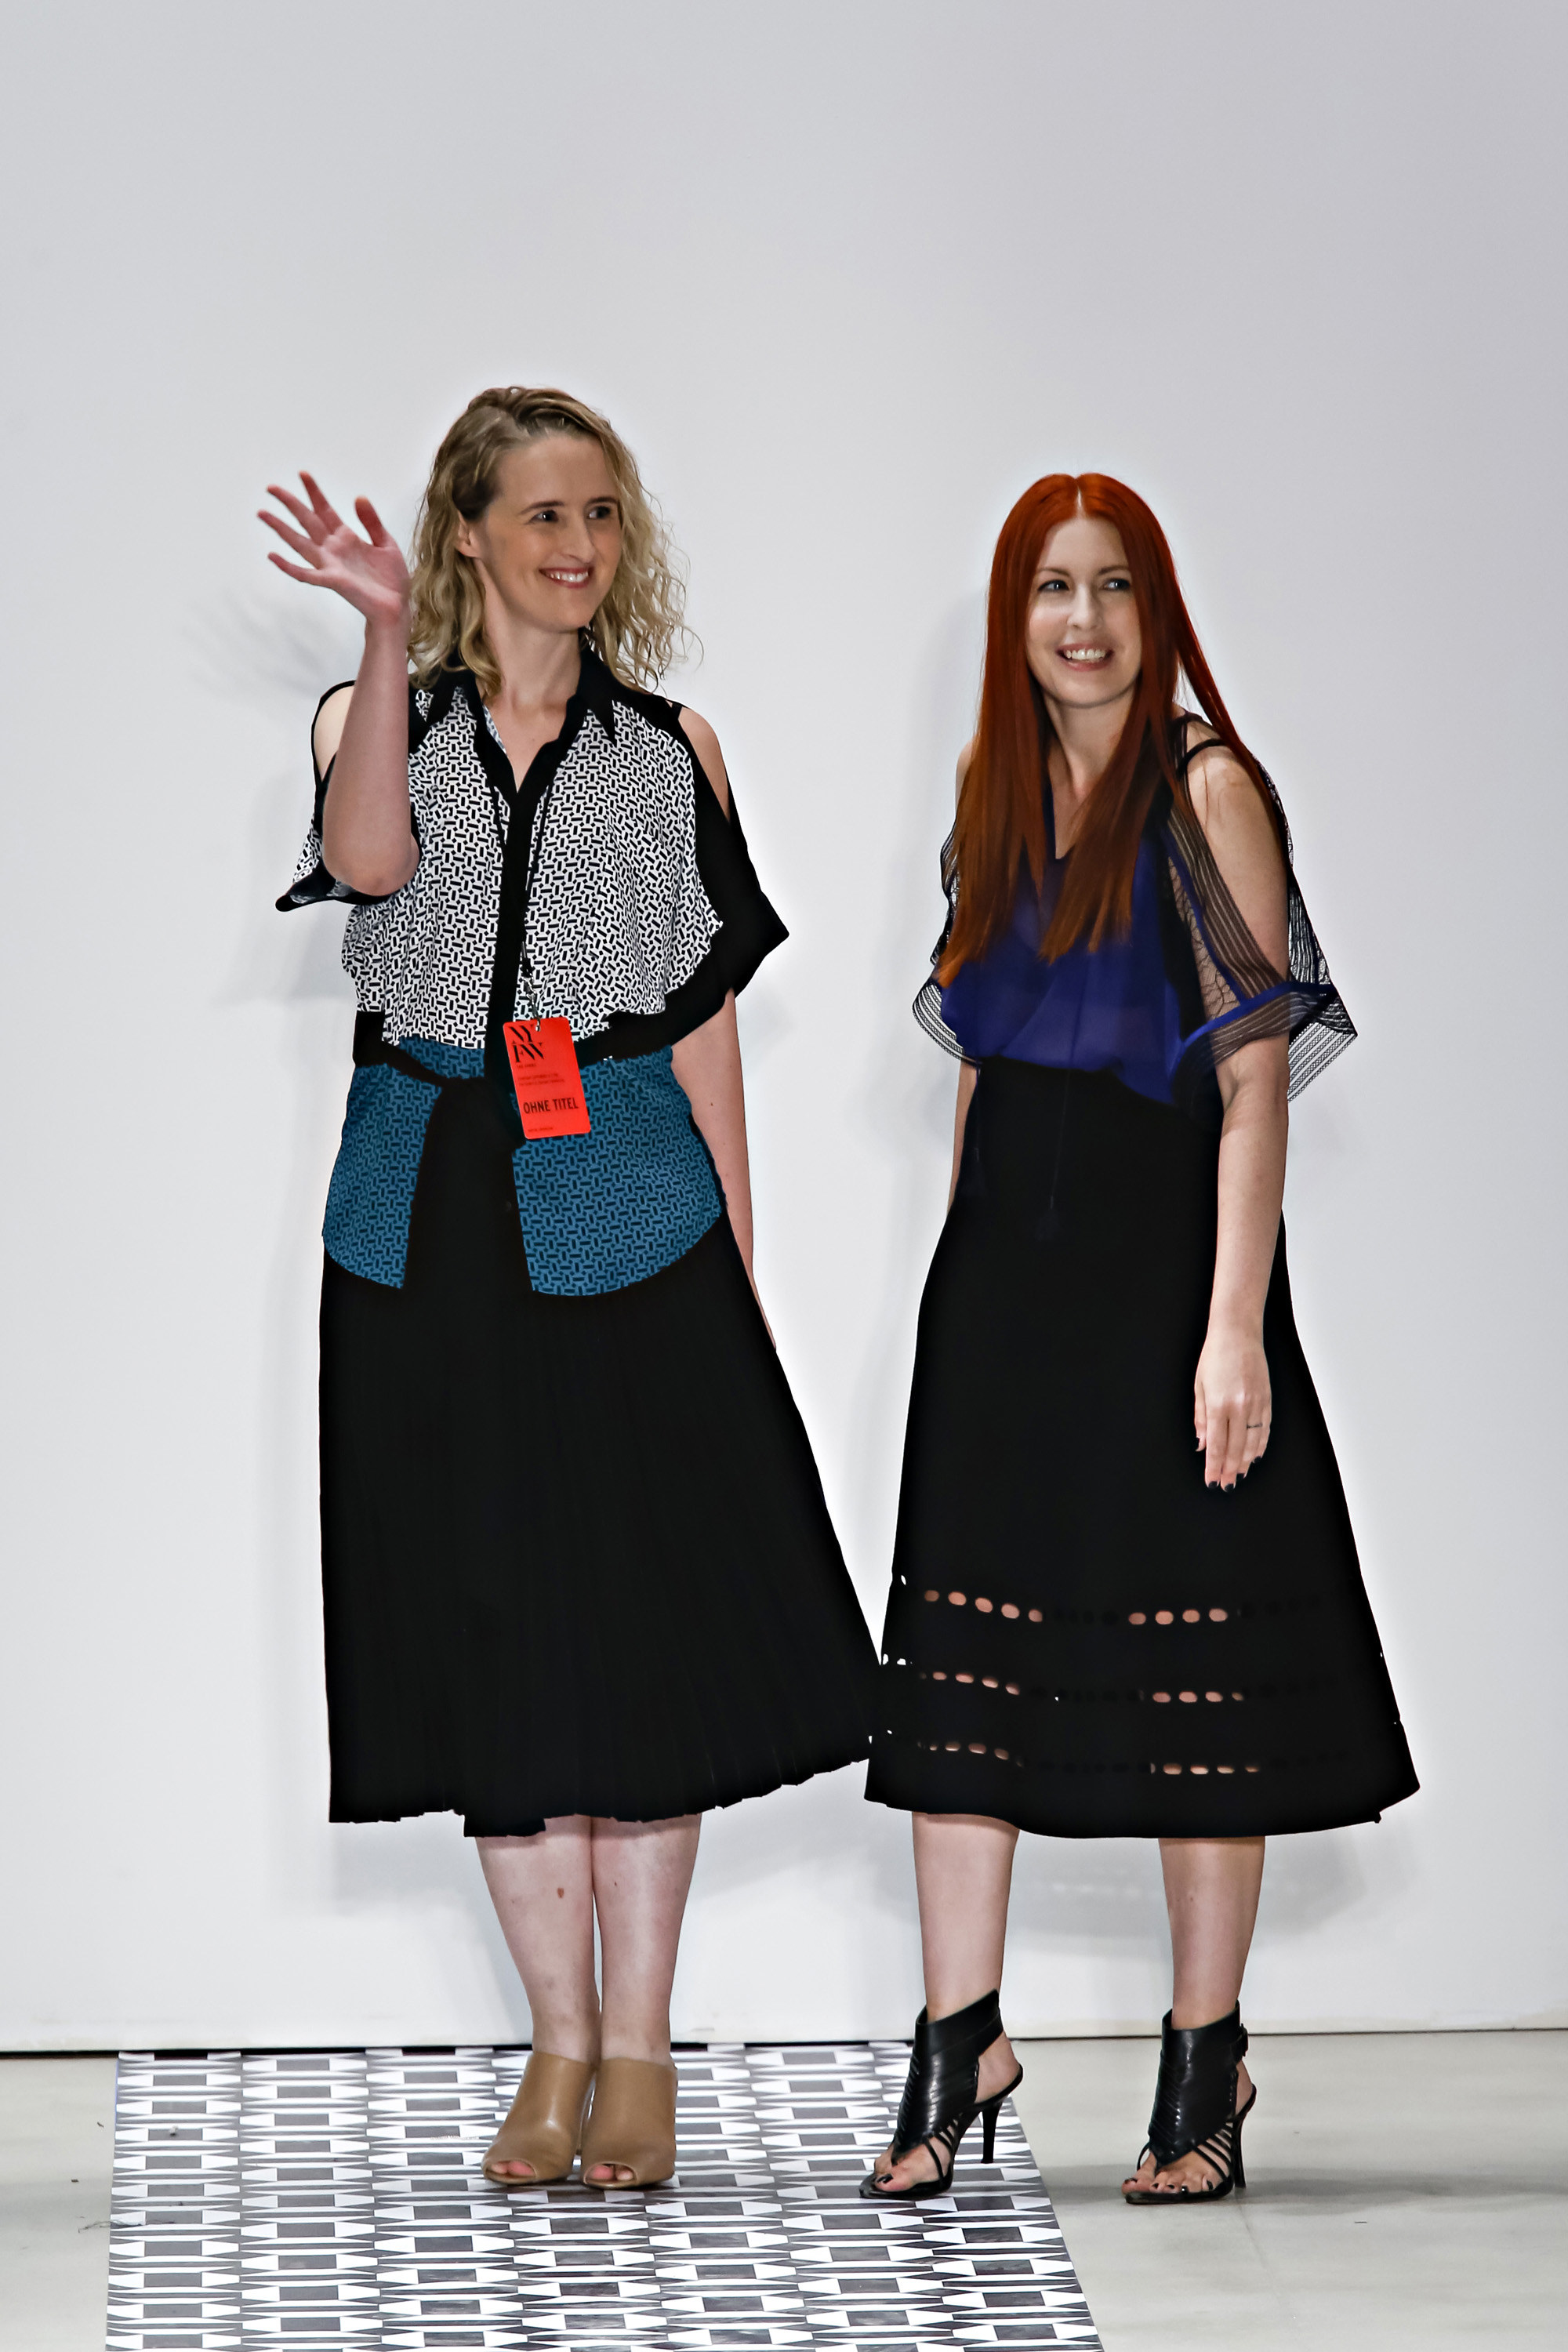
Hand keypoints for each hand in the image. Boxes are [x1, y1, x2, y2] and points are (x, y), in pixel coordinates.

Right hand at [259, 471, 409, 631]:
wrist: (397, 606)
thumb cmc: (392, 578)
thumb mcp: (386, 543)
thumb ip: (371, 522)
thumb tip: (359, 496)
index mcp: (346, 537)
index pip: (325, 509)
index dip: (314, 492)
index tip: (302, 474)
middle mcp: (333, 548)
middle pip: (307, 521)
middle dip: (290, 503)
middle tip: (270, 487)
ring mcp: (330, 564)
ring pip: (300, 543)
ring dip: (281, 529)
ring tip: (263, 514)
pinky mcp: (332, 581)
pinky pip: (306, 574)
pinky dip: (288, 566)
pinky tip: (273, 556)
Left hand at [1194, 1322, 1269, 1489]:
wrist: (1238, 1333)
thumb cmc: (1214, 1357)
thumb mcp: (1199, 1386)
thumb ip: (1200, 1417)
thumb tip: (1201, 1443)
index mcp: (1218, 1405)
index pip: (1215, 1445)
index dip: (1213, 1466)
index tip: (1211, 1480)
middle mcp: (1238, 1407)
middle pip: (1234, 1448)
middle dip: (1228, 1470)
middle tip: (1226, 1485)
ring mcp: (1255, 1404)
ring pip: (1252, 1443)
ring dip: (1244, 1462)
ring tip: (1238, 1475)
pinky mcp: (1267, 1400)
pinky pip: (1264, 1429)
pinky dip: (1260, 1445)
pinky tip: (1254, 1456)